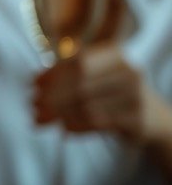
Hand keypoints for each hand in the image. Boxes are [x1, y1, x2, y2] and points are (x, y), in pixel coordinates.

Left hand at [34, 42, 171, 144]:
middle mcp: (128, 71)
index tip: (33, 87)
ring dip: (58, 114)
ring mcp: (136, 96)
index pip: (77, 62)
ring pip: (87, 105)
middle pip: (80, 83)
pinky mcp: (137, 119)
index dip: (52, 74)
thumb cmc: (112, 92)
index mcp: (115, 54)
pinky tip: (63, 129)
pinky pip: (98, 123)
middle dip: (52, 96)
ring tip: (40, 120)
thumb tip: (34, 81)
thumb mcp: (94, 76)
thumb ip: (64, 74)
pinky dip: (76, 126)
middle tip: (33, 107)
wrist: (152, 117)